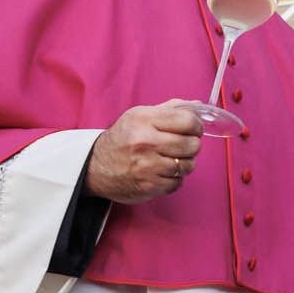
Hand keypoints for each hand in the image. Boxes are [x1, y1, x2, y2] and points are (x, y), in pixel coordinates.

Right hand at [84, 104, 204, 203]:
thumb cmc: (122, 139)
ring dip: (185, 163)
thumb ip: (169, 109)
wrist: (95, 167)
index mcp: (144, 119)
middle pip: (191, 144)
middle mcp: (145, 141)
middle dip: (193, 144)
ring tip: (174, 159)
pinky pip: (178, 182)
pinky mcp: (148, 186)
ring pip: (188, 165)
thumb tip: (198, 107)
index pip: (187, 120)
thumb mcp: (139, 116)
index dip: (196, 125)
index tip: (194, 129)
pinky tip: (164, 172)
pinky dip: (175, 178)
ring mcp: (147, 166)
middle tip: (185, 144)